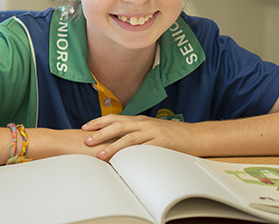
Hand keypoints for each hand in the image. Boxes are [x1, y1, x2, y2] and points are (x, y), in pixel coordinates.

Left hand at [81, 114, 196, 160]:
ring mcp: (153, 132)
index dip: (98, 121)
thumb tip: (115, 140)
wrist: (194, 135)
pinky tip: (125, 160)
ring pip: (129, 137)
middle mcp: (144, 123)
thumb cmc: (171, 135)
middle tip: (86, 140)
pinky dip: (133, 154)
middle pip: (118, 125)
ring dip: (113, 145)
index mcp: (139, 120)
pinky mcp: (162, 142)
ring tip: (101, 154)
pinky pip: (145, 148)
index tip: (85, 127)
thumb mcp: (150, 130)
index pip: (115, 117)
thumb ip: (134, 133)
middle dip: (100, 133)